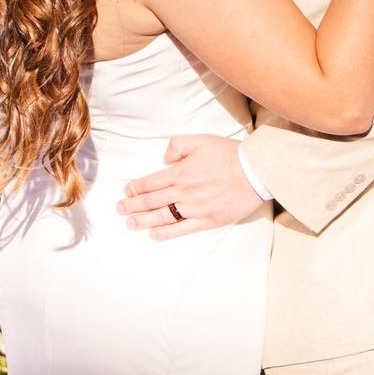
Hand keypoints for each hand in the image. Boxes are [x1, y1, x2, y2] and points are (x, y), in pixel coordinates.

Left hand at [117, 134, 264, 240]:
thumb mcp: (200, 140)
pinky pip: (182, 229)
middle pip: (151, 201)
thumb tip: (164, 159)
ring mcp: (194, 208)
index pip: (151, 182)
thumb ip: (177, 145)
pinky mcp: (207, 220)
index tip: (127, 192)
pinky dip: (166, 233)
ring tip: (130, 224)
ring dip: (143, 221)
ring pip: (162, 216)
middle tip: (120, 210)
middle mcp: (184, 192)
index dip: (136, 188)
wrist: (254, 171)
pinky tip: (154, 235)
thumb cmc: (228, 154)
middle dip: (132, 206)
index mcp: (180, 172)